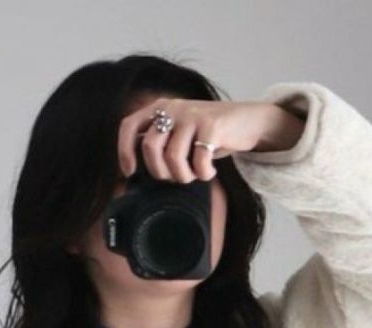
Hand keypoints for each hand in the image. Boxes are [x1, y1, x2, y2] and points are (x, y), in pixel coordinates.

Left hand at [117, 94, 305, 183]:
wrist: (247, 121)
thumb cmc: (209, 134)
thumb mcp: (180, 133)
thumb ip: (159, 141)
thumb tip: (133, 166)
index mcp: (160, 108)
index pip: (129, 126)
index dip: (124, 151)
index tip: (129, 172)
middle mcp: (173, 107)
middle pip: (149, 147)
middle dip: (160, 172)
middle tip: (175, 177)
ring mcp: (192, 115)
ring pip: (172, 158)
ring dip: (184, 176)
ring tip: (195, 174)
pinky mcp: (212, 126)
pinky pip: (198, 161)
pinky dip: (204, 175)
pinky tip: (210, 172)